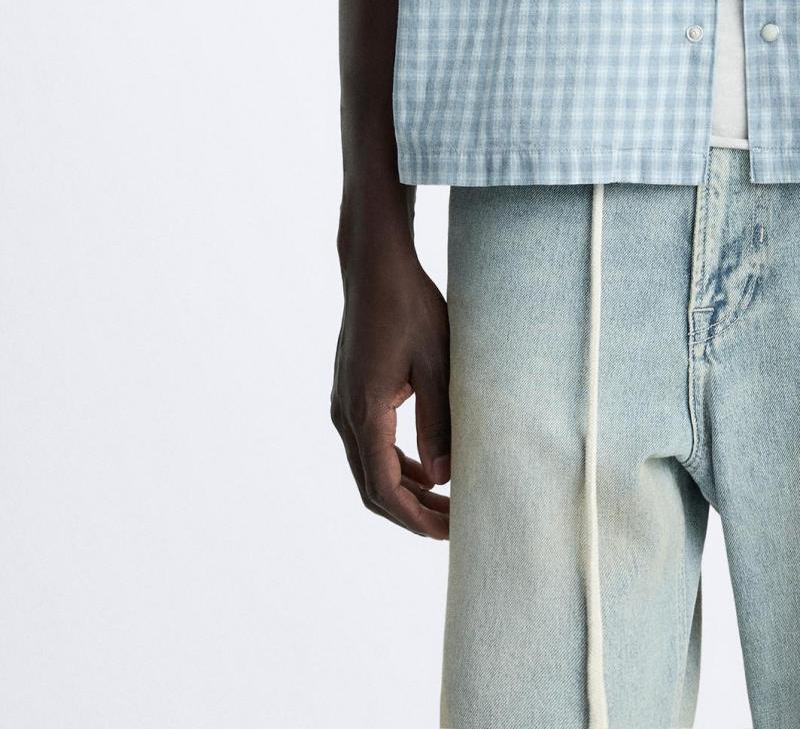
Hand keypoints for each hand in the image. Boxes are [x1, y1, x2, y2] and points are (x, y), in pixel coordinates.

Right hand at [330, 240, 451, 538]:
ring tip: (445, 505)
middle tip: (453, 526)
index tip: (447, 532)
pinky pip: (370, 446)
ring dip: (405, 491)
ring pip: (370, 469)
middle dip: (412, 513)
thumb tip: (443, 478)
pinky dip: (397, 465)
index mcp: (365, 412)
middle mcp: (345, 415)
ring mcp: (344, 406)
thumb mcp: (436, 361)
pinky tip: (427, 469)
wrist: (375, 269)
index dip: (415, 517)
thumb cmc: (409, 307)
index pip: (384, 488)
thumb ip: (438, 421)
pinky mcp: (351, 395)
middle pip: (373, 487)